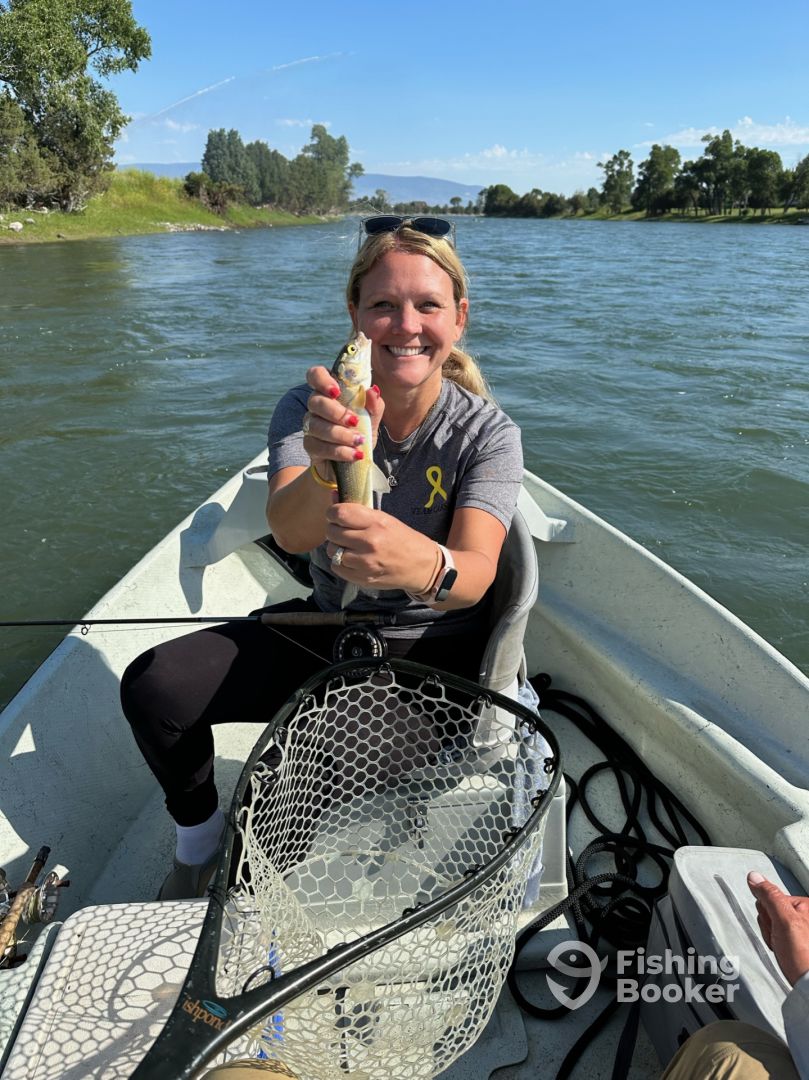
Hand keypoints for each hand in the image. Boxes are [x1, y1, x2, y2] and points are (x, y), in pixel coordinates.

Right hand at [302, 366, 383, 478]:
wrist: (354, 462)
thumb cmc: (361, 433)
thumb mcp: (372, 419)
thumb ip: (374, 405)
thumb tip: (372, 391)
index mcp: (331, 392)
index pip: (316, 374)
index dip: (322, 380)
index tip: (336, 391)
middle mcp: (316, 406)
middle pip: (315, 401)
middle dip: (335, 412)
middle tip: (354, 421)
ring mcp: (311, 425)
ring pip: (316, 425)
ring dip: (340, 434)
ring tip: (358, 441)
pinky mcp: (310, 445)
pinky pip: (318, 446)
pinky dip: (339, 451)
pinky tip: (353, 454)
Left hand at [324, 503, 437, 594]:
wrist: (421, 565)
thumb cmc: (402, 539)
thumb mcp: (384, 519)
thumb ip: (358, 510)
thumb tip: (333, 496)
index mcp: (376, 523)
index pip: (340, 513)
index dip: (333, 513)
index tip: (335, 516)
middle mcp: (369, 542)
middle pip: (332, 532)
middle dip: (334, 530)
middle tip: (343, 532)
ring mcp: (365, 562)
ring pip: (332, 551)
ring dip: (337, 548)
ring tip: (348, 547)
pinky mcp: (363, 578)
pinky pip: (337, 567)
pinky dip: (340, 563)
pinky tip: (352, 560)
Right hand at [747, 871, 808, 985]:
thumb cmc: (805, 957)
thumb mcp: (785, 920)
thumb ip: (770, 896)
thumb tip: (755, 877)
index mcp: (807, 905)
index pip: (772, 898)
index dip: (768, 914)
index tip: (776, 926)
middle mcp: (806, 915)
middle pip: (771, 911)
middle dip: (770, 926)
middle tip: (780, 939)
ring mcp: (802, 930)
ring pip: (772, 924)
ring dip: (772, 937)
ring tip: (783, 948)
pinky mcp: (798, 943)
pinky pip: (777, 936)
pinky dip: (776, 945)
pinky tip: (784, 952)